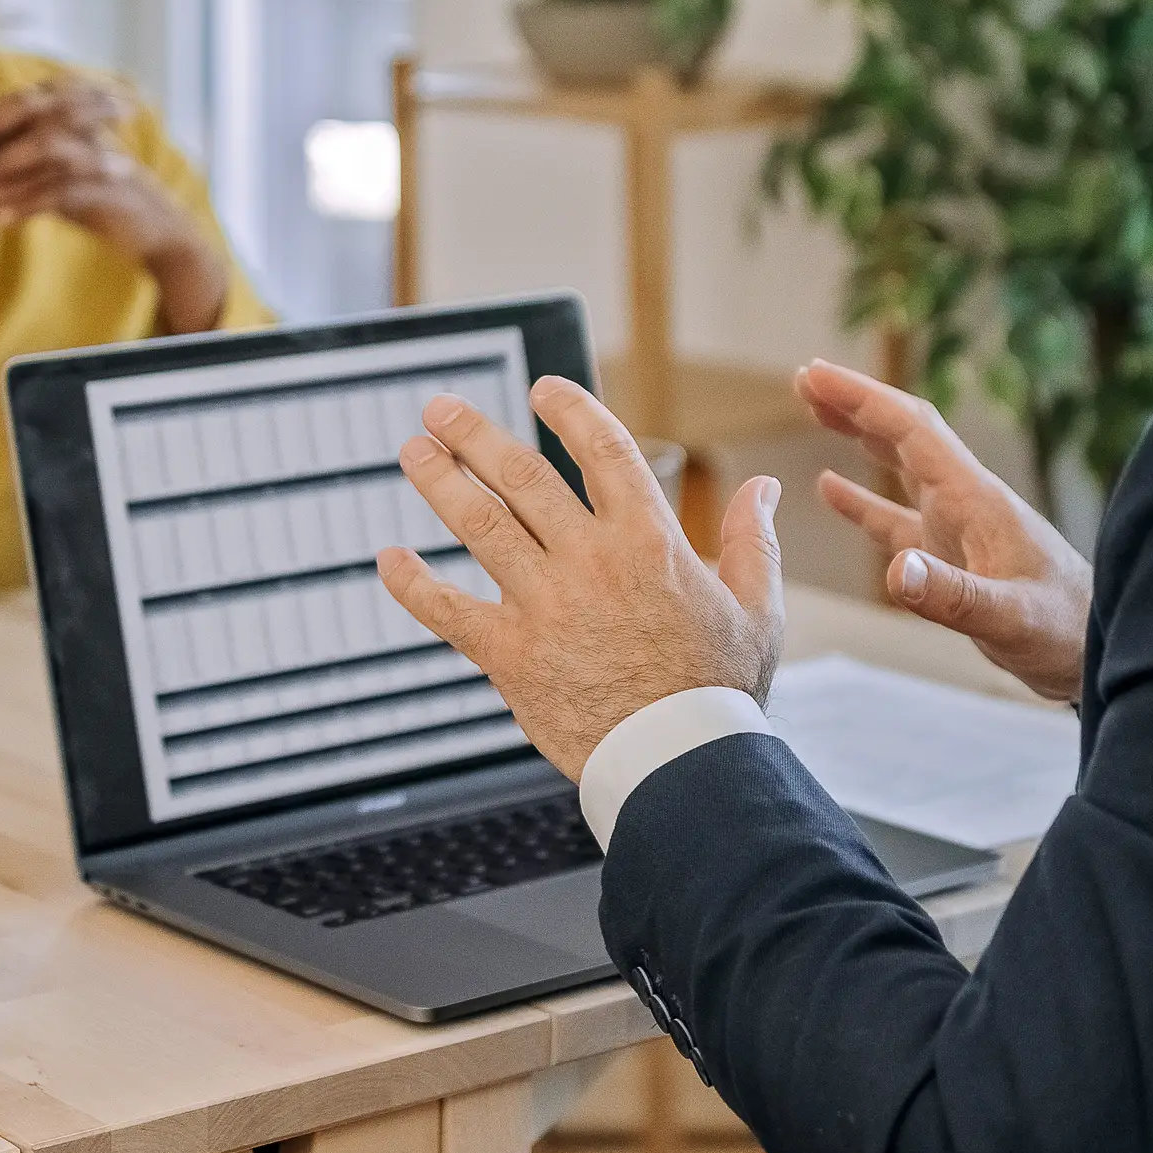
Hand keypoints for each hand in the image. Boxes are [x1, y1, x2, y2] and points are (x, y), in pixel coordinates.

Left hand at [0, 80, 227, 326]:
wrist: (156, 229)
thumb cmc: (101, 201)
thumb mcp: (57, 175)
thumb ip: (23, 161)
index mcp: (69, 116)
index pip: (9, 106)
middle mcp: (84, 125)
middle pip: (25, 113)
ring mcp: (97, 151)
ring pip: (44, 145)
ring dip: (1, 161)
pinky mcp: (109, 185)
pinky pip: (65, 189)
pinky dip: (30, 203)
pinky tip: (0, 220)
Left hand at [373, 377, 786, 780]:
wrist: (682, 763)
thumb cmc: (722, 690)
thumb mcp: (758, 609)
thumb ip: (753, 541)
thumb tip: (765, 489)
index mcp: (650, 540)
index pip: (604, 449)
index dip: (571, 410)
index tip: (543, 388)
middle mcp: (591, 561)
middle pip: (522, 476)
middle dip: (475, 435)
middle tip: (440, 410)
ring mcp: (545, 605)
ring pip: (480, 526)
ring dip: (440, 483)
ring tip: (412, 453)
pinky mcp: (511, 656)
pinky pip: (448, 611)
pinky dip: (412, 584)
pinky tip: (387, 560)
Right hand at [798, 360, 1091, 702]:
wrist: (1104, 651)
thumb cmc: (1065, 633)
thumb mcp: (1009, 619)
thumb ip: (953, 595)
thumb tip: (895, 569)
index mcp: (976, 501)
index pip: (913, 431)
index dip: (862, 399)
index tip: (815, 374)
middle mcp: (966, 504)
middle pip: (905, 436)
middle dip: (856, 404)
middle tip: (805, 379)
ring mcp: (960, 530)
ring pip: (900, 468)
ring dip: (860, 436)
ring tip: (816, 409)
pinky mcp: (955, 560)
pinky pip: (898, 519)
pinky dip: (863, 500)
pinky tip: (832, 487)